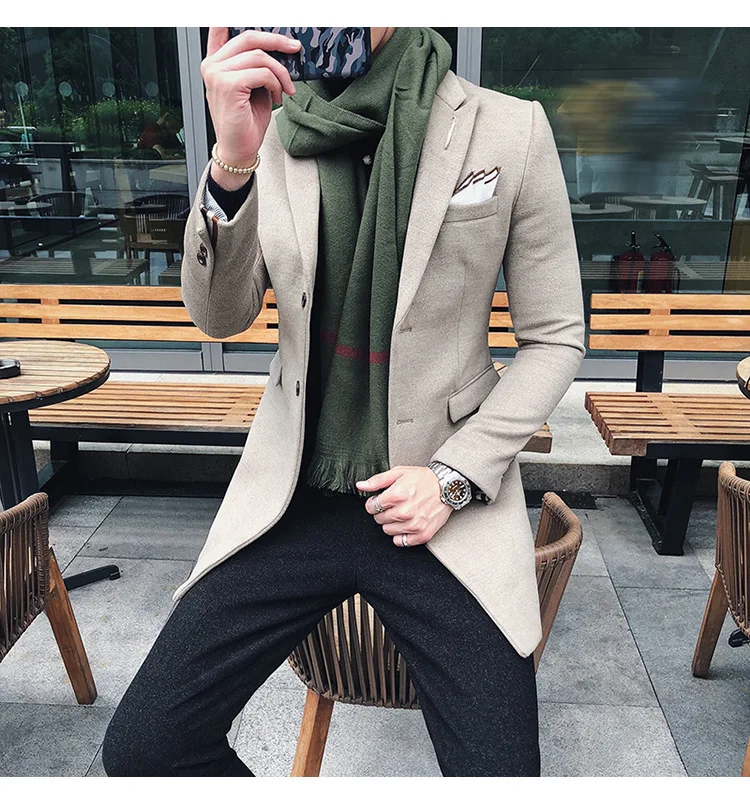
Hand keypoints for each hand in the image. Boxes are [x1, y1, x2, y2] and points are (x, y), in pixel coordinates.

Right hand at [202, 28, 300, 188]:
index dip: (235, 17)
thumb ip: (257, 66)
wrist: (238, 150)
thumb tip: (278, 49)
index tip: (261, 21)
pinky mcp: (227, 85)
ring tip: (285, 89)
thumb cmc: (245, 122)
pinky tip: (277, 97)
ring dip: (280, 73)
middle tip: (294, 48)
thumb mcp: (253, 88)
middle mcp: (212, 66)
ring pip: (259, 57)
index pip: (221, 28)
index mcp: (215, 63)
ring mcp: (217, 74)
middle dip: (276, 40)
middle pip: (248, 37)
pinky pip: (262, 73)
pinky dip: (276, 84)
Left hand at [356, 466, 452, 547]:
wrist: (448, 486)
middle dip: (383, 512)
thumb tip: (360, 486)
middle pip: (379, 519)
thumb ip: (377, 480)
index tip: (381, 500)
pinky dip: (401, 535)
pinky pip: (401, 542)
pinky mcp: (423, 534)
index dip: (374, 503)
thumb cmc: (423, 479)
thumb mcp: (399, 473)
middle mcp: (405, 512)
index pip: (372, 507)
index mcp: (397, 495)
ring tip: (401, 513)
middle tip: (394, 505)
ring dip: (391, 523)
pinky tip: (406, 524)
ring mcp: (414, 525)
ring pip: (388, 531)